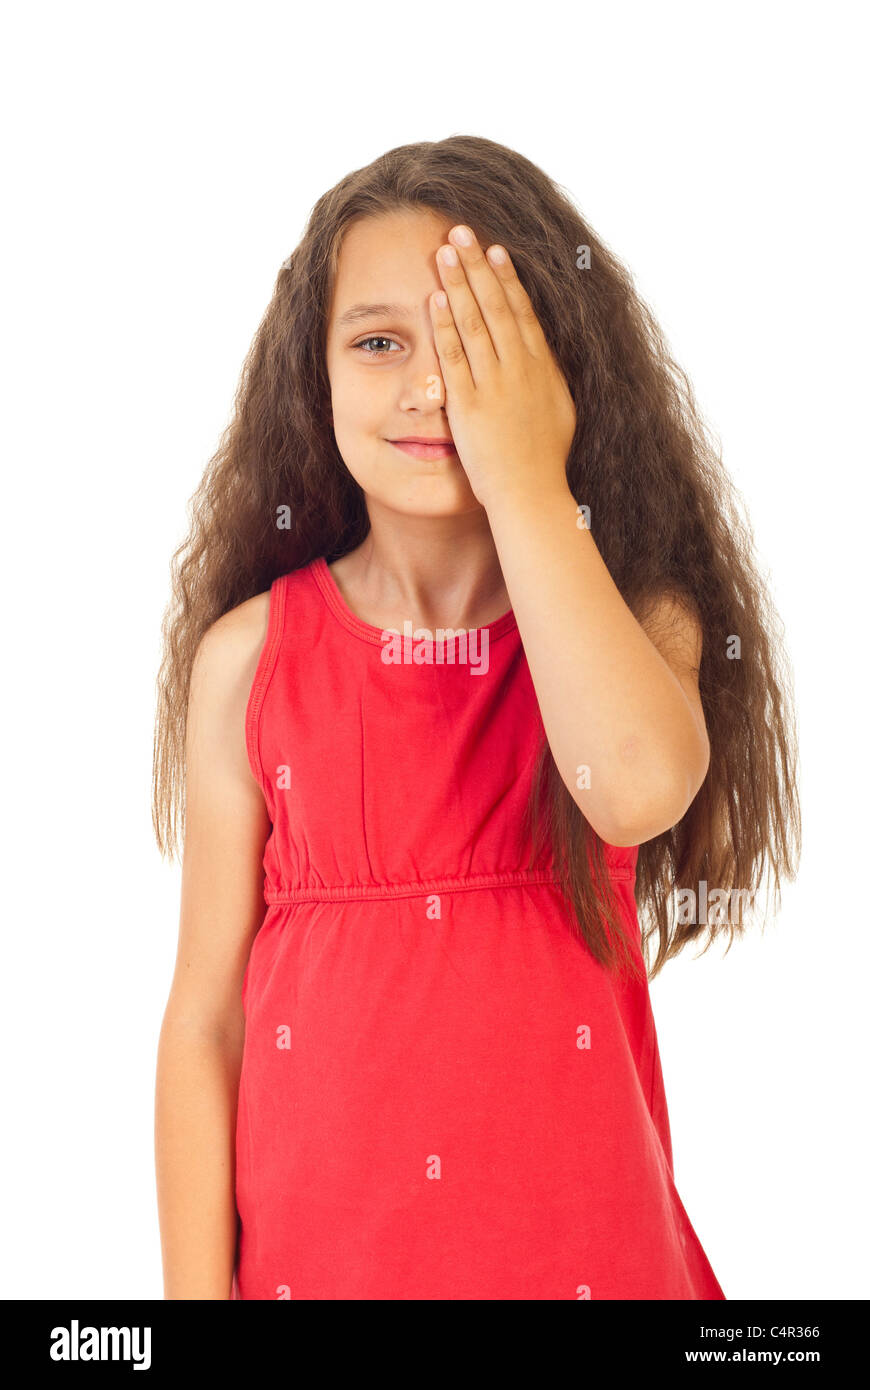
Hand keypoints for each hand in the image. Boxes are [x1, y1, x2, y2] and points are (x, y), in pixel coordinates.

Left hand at [429, 224, 576, 511]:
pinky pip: (454, 355)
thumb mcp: (559, 413)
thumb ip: (548, 382)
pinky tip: (434, 298)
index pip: (522, 312)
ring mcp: (495, 384)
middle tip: (461, 231)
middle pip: (497, 306)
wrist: (531, 494)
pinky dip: (444, 324)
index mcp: (543, 369)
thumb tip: (545, 362)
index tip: (496, 250)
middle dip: (478, 266)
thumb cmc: (544, 463)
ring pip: (475, 322)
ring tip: (444, 251)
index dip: (507, 279)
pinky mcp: (470, 402)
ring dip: (458, 283)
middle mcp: (520, 369)